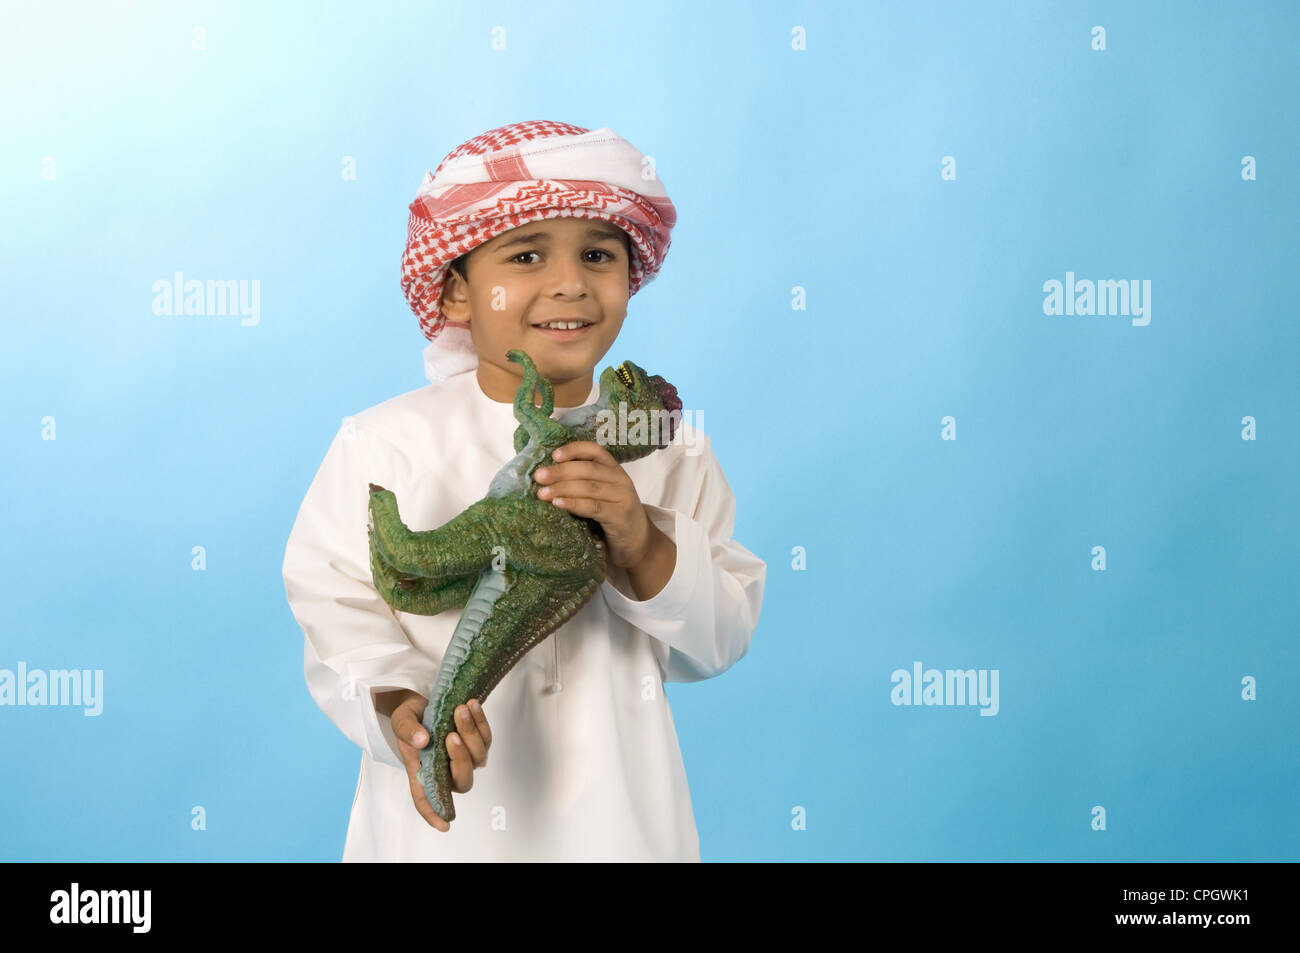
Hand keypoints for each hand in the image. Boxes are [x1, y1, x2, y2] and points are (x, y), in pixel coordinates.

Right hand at [377, 689, 491, 831]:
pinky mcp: (476, 741)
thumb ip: (408, 731)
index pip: (426, 798)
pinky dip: (480, 722)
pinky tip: (472, 705)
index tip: (444, 825)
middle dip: (460, 760)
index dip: (434, 813)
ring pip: (478, 758)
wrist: (423, 701)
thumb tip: (422, 740)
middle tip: (450, 735)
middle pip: (463, 781)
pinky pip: (486, 737)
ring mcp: (464, 757)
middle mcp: (445, 769)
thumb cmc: (411, 718)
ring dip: (471, 733)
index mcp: (423, 771)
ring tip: (460, 709)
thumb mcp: (401, 721)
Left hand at [532, 440, 655, 568]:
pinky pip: (593, 507)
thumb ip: (583, 483)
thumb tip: (547, 477)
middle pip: (588, 469)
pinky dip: (573, 504)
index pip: (595, 451)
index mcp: (614, 470)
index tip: (553, 455)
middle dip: (560, 471)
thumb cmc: (612, 517)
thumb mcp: (602, 495)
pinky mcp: (620, 516)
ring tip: (542, 493)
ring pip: (589, 487)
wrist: (638, 543)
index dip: (574, 450)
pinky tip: (558, 504)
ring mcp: (623, 498)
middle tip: (539, 477)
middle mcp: (621, 480)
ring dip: (562, 488)